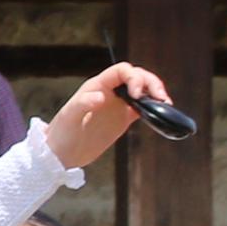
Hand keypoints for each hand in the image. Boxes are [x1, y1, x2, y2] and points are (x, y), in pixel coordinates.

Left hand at [45, 62, 169, 172]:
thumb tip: (100, 96)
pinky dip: (154, 107)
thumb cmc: (61, 133)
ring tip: (165, 103)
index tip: (137, 94)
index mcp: (97, 86)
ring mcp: (118, 105)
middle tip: (160, 97)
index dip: (134, 77)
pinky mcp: (123, 118)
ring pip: (143, 90)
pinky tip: (161, 113)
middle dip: (151, 83)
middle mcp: (110, 91)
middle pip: (137, 77)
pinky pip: (143, 107)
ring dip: (156, 93)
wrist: (61, 154)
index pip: (122, 71)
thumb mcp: (69, 118)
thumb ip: (82, 104)